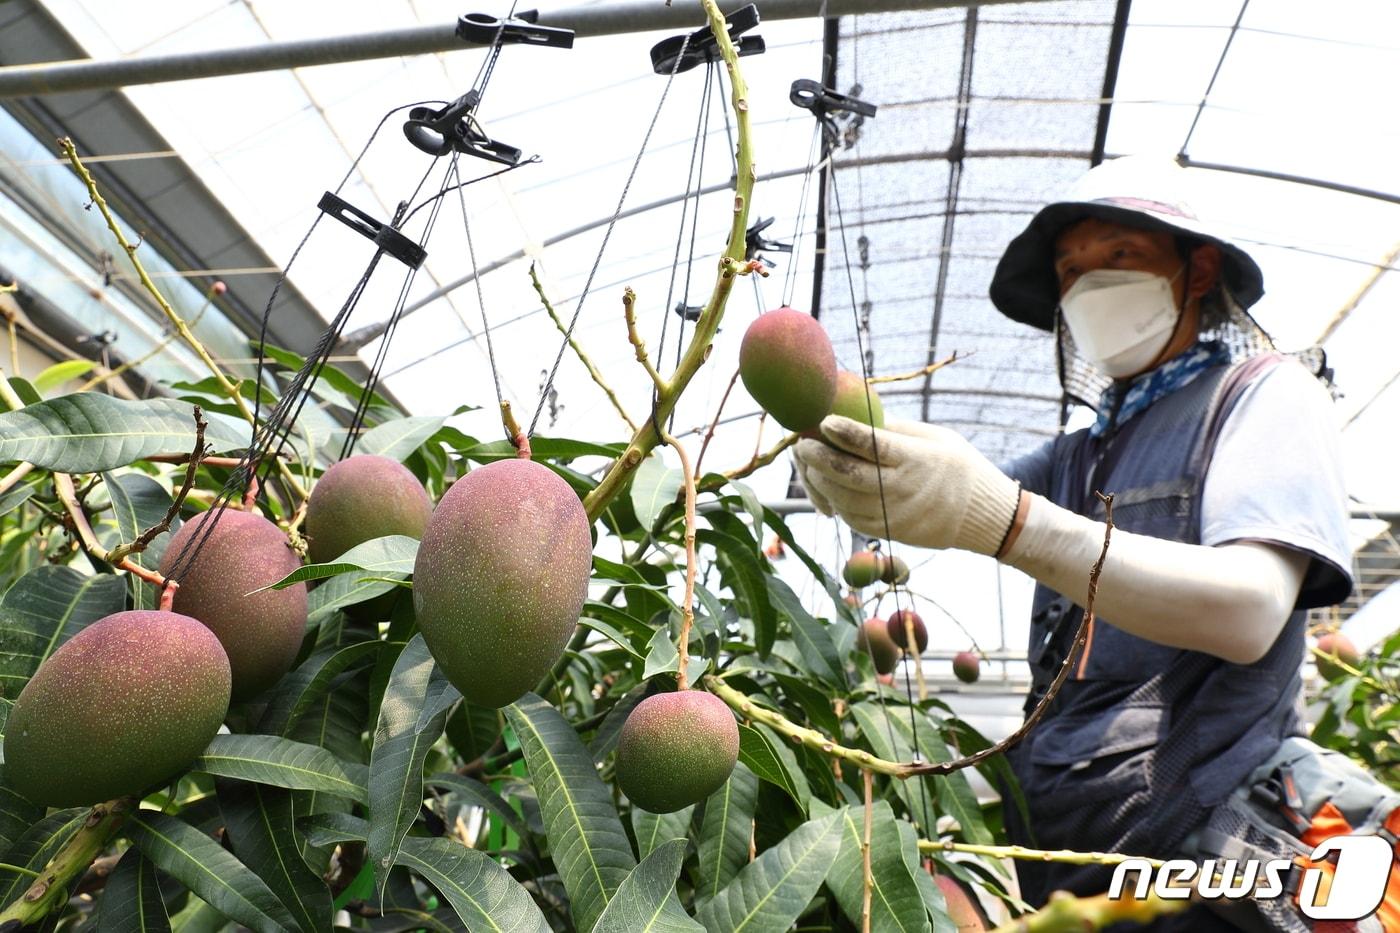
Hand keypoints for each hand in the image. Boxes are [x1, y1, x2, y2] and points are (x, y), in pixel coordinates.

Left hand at [792, 415, 1019, 554]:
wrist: (981, 515)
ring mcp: (893, 515)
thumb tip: (855, 408)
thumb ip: (896, 428)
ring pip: (844, 500)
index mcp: (917, 460)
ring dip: (819, 481)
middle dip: (819, 458)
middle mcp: (903, 490)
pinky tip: (824, 486)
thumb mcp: (935, 438)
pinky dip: (833, 502)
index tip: (825, 420)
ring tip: (808, 463)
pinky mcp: (887, 532)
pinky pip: (851, 518)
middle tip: (801, 443)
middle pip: (849, 476)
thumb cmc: (956, 466)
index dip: (846, 433)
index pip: (875, 446)